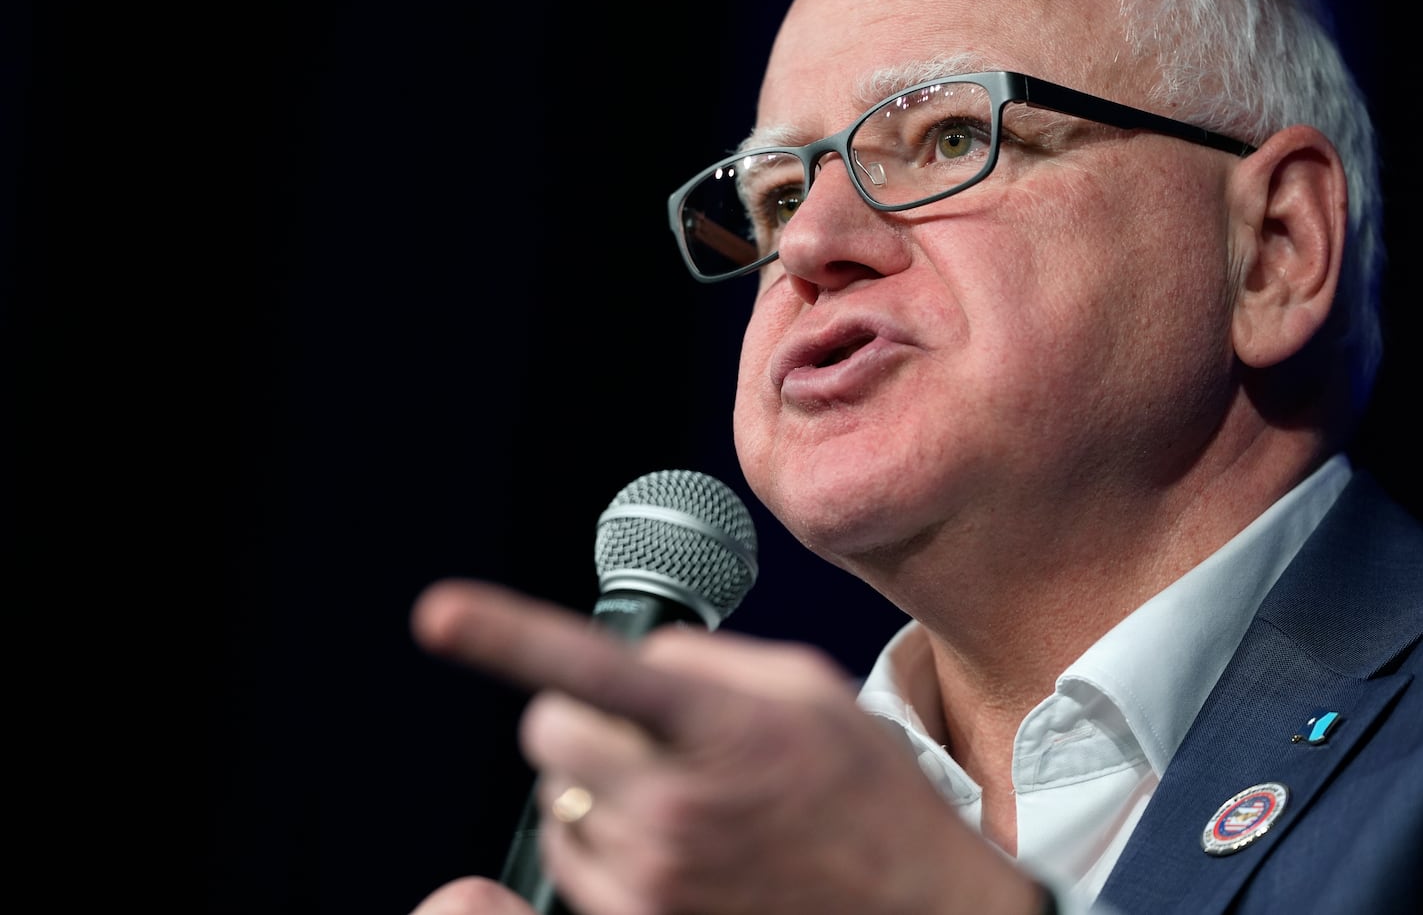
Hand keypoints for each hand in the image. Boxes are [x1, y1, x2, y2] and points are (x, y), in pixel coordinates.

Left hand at [411, 578, 1046, 914]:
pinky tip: (675, 842)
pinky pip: (572, 861)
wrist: (912, 912)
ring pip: (555, 798)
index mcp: (721, 729)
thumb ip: (709, 664)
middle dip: (577, 717)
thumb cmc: (865, 792)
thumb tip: (632, 662)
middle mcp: (675, 808)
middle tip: (643, 730)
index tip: (437, 611)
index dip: (506, 635)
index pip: (593, 670)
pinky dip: (601, 839)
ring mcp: (654, 880)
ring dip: (595, 784)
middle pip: (547, 732)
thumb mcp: (808, 691)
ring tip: (683, 796)